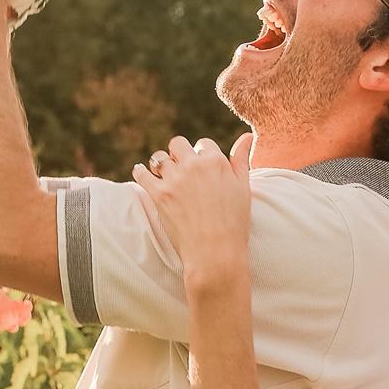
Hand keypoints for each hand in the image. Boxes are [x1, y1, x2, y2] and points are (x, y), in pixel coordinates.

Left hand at [132, 133, 252, 289]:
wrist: (216, 252)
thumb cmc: (234, 223)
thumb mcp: (244, 188)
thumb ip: (241, 159)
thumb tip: (246, 136)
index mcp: (216, 161)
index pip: (204, 143)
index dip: (202, 155)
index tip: (201, 168)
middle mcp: (194, 165)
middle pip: (178, 144)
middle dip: (180, 154)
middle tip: (182, 169)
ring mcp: (174, 179)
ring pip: (159, 157)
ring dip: (162, 164)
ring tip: (166, 176)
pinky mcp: (158, 194)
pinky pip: (142, 173)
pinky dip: (141, 172)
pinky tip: (143, 173)